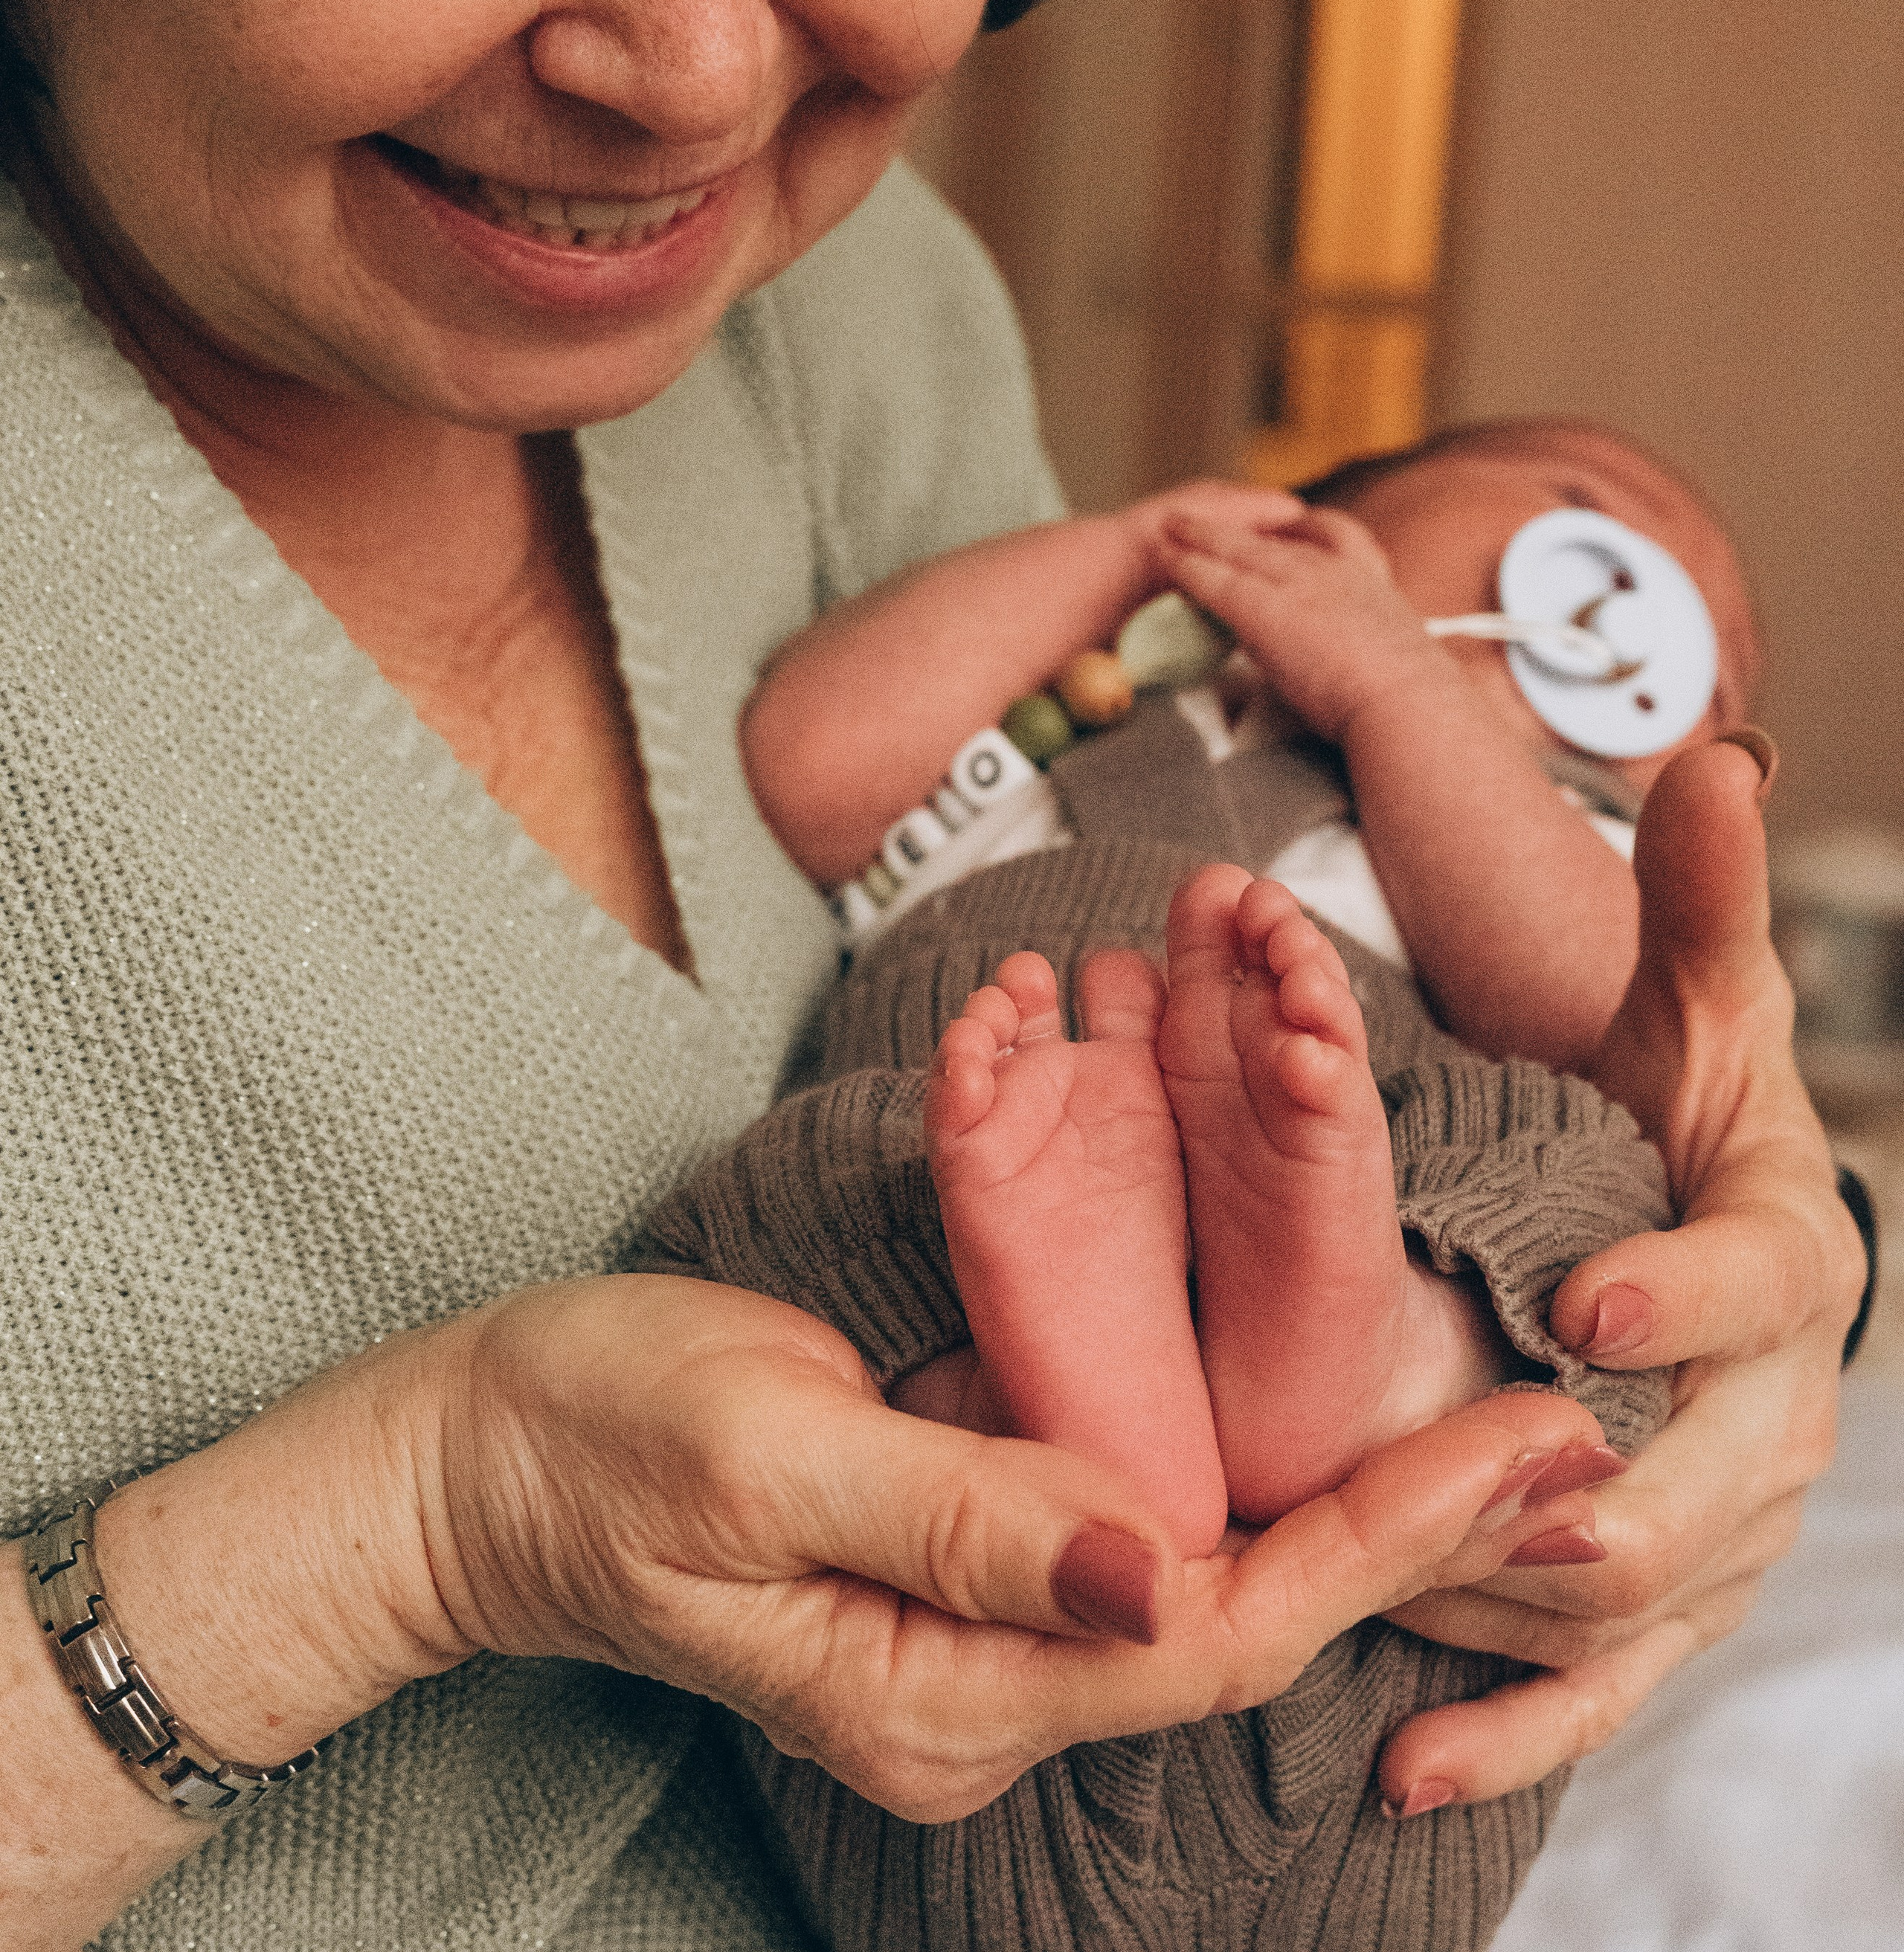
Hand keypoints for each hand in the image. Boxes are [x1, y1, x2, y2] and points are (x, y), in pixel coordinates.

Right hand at [421, 1272, 1618, 1820]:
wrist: (472, 1453)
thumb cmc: (593, 1439)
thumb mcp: (765, 1457)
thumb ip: (961, 1516)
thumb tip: (1159, 1569)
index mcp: (941, 1696)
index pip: (1208, 1632)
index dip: (1372, 1541)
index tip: (1512, 1454)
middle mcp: (981, 1691)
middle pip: (1238, 1621)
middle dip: (1412, 1531)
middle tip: (1574, 1442)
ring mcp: (972, 1625)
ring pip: (1204, 1577)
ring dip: (1350, 1500)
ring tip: (1501, 1427)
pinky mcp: (961, 1552)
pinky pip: (1132, 1520)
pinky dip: (1243, 1463)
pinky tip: (1329, 1409)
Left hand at [1157, 496, 1450, 742]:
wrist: (1408, 703)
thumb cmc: (1413, 700)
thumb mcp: (1402, 658)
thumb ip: (1375, 646)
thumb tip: (1366, 663)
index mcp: (1370, 581)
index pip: (1334, 535)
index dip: (1303, 529)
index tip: (1288, 522)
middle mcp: (1332, 570)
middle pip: (1275, 538)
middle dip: (1240, 526)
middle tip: (1211, 517)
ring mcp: (1297, 585)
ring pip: (1237, 549)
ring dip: (1201, 535)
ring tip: (1171, 525)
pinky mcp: (1264, 608)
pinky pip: (1214, 579)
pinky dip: (1186, 565)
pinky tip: (1165, 557)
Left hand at [1375, 737, 1865, 1811]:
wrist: (1703, 1243)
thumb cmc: (1685, 1114)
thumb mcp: (1694, 1008)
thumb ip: (1699, 905)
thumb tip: (1719, 754)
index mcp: (1786, 1256)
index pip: (1754, 1285)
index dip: (1678, 1294)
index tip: (1582, 1296)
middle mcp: (1778, 1412)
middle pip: (1704, 1485)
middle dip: (1585, 1497)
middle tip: (1459, 1492)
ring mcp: (1729, 1526)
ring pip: (1638, 1602)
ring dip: (1515, 1609)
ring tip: (1381, 1602)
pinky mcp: (1669, 1607)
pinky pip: (1600, 1697)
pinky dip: (1509, 1736)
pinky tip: (1400, 1766)